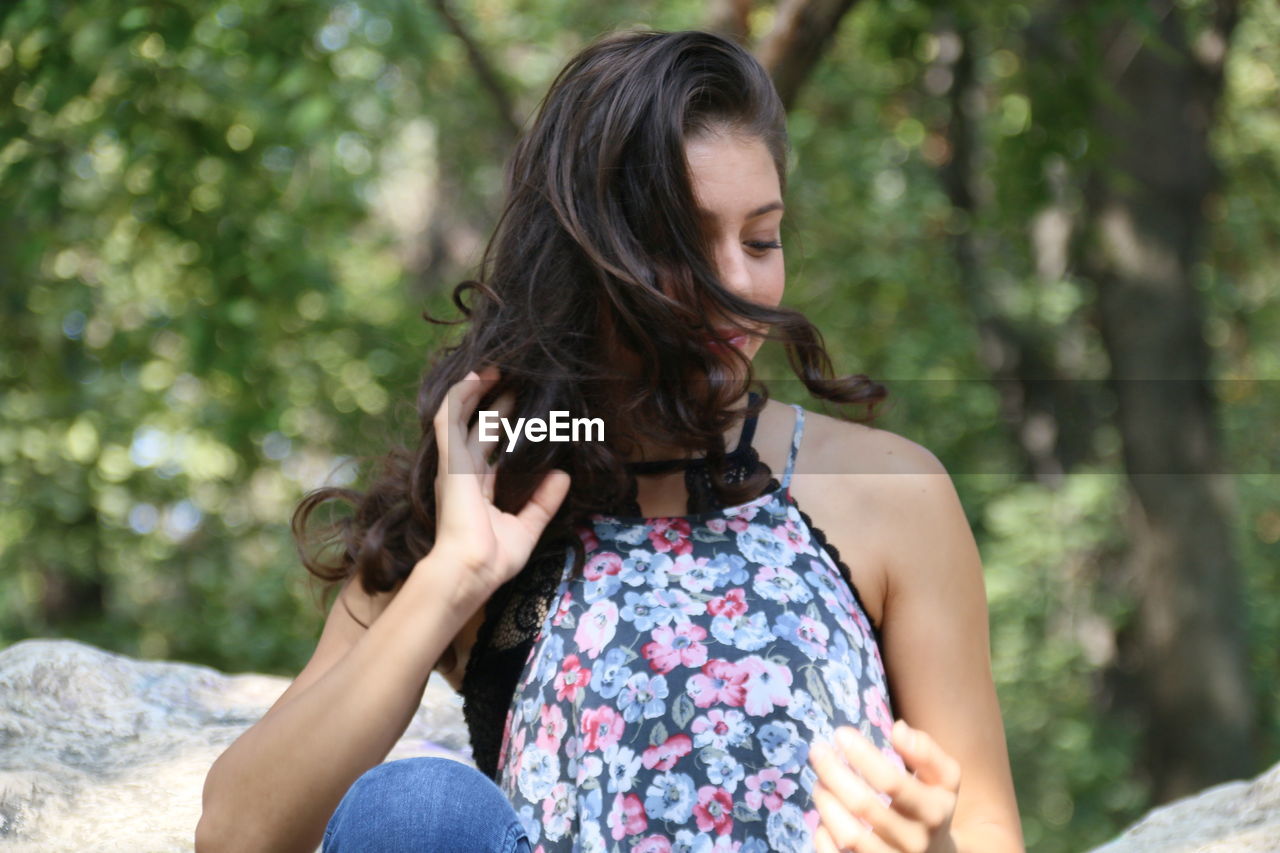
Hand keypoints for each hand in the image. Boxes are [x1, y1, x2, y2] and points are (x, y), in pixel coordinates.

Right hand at [428, 365, 571, 602]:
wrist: (471, 570)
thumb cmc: (493, 558)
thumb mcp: (527, 526)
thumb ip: (543, 502)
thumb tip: (564, 477)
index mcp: (476, 490)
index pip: (489, 451)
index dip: (502, 430)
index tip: (520, 409)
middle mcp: (462, 474)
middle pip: (479, 429)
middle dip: (494, 405)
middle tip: (512, 382)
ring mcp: (454, 465)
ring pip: (462, 417)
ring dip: (476, 392)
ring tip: (493, 369)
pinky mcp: (451, 460)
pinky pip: (450, 419)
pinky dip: (460, 396)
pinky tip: (473, 376)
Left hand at [808, 720, 961, 852]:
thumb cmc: (932, 806)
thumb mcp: (944, 778)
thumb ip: (926, 751)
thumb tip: (899, 729)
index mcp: (933, 812)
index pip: (892, 781)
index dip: (863, 755)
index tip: (840, 733)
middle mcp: (914, 842)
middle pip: (864, 806)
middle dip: (834, 773)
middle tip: (817, 751)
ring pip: (849, 835)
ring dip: (826, 803)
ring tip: (819, 783)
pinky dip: (822, 837)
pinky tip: (822, 820)